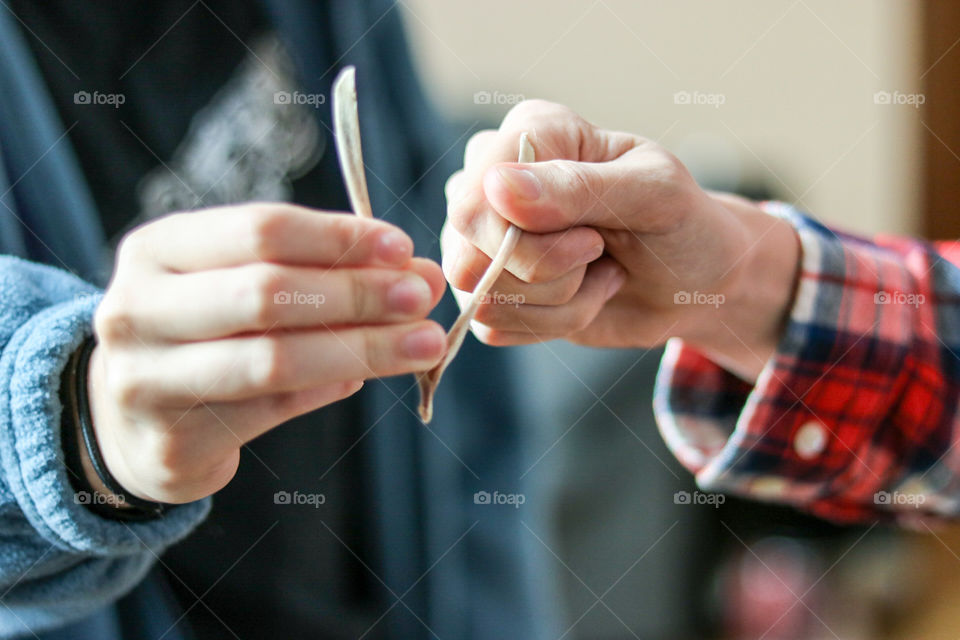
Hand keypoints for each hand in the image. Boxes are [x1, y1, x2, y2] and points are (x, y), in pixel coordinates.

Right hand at [88, 203, 446, 503]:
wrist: (129, 421)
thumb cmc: (205, 333)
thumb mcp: (246, 285)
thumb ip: (325, 273)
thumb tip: (419, 273)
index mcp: (158, 250)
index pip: (260, 229)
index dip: (338, 237)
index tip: (401, 247)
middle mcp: (138, 310)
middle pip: (267, 292)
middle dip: (356, 292)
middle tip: (420, 296)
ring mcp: (146, 380)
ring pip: (274, 359)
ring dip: (362, 348)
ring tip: (424, 344)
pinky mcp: (172, 442)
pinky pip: (272, 409)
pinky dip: (331, 387)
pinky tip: (367, 375)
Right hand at [442, 100, 799, 380]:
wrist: (693, 281)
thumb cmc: (680, 223)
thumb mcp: (653, 194)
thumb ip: (578, 187)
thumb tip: (497, 187)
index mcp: (530, 133)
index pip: (476, 198)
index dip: (528, 239)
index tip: (594, 235)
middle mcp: (491, 180)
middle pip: (469, 254)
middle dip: (551, 274)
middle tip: (598, 251)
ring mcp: (483, 238)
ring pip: (483, 297)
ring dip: (559, 301)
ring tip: (597, 271)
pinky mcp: (490, 287)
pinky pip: (491, 326)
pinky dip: (551, 324)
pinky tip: (583, 294)